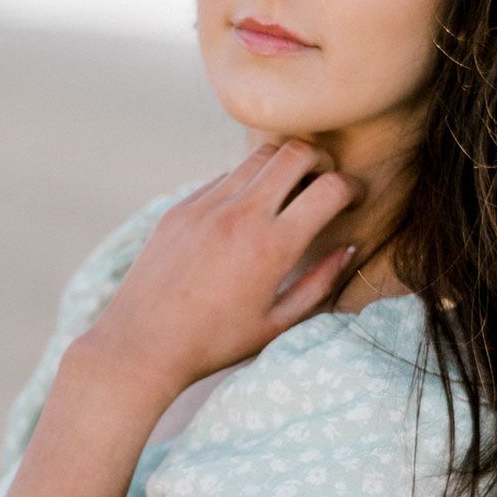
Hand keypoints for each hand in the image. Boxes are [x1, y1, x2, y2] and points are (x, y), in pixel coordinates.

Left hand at [74, 142, 358, 401]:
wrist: (141, 345)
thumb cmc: (214, 343)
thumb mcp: (277, 324)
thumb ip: (320, 284)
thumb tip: (348, 249)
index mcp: (272, 246)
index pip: (330, 188)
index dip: (354, 188)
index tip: (355, 199)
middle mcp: (240, 215)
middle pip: (296, 152)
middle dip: (322, 160)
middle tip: (325, 182)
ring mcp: (206, 206)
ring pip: (259, 156)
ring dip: (284, 165)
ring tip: (288, 192)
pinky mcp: (181, 207)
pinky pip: (224, 177)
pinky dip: (247, 183)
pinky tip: (248, 212)